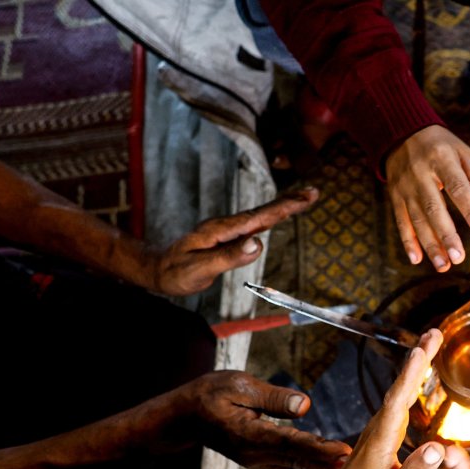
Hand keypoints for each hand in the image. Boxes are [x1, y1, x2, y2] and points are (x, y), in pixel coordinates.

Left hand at [152, 188, 317, 295]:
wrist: (156, 271)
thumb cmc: (176, 273)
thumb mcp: (201, 269)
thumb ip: (230, 256)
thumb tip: (258, 243)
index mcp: (221, 231)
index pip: (258, 218)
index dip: (283, 209)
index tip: (304, 199)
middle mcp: (225, 226)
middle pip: (262, 212)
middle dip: (289, 202)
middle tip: (313, 194)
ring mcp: (226, 230)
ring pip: (259, 216)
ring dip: (283, 207)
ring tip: (304, 200)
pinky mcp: (227, 236)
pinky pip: (253, 223)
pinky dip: (271, 216)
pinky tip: (278, 215)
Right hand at [171, 370, 350, 468]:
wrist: (184, 417)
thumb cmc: (209, 395)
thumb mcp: (237, 386)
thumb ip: (272, 396)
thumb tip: (304, 404)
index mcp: (251, 434)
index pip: (293, 442)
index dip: (320, 448)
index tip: (344, 452)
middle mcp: (256, 452)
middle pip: (300, 460)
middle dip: (330, 464)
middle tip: (359, 468)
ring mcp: (257, 459)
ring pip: (295, 467)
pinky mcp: (260, 460)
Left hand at [252, 329, 448, 468]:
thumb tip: (438, 449)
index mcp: (383, 438)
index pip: (397, 402)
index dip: (409, 376)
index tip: (420, 352)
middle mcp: (382, 424)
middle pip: (402, 385)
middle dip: (419, 358)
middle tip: (435, 332)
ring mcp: (384, 422)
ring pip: (403, 386)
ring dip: (419, 361)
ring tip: (435, 338)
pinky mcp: (388, 424)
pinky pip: (404, 393)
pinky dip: (415, 375)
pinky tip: (425, 365)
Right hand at [386, 125, 469, 271]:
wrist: (400, 133)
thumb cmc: (441, 146)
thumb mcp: (462, 152)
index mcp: (441, 160)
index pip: (458, 188)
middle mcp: (420, 174)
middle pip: (434, 208)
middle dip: (446, 235)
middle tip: (460, 258)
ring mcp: (405, 187)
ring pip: (417, 219)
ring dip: (430, 244)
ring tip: (444, 265)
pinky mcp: (395, 196)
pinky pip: (401, 221)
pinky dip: (407, 241)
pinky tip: (416, 259)